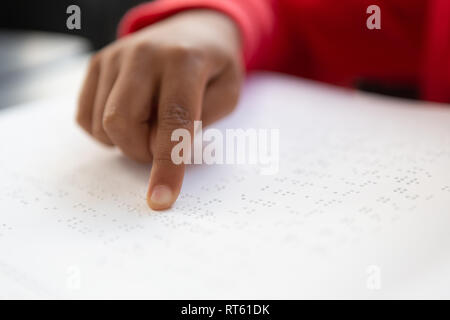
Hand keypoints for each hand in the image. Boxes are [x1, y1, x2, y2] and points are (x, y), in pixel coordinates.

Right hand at [76, 10, 242, 209]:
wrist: (192, 30)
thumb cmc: (214, 67)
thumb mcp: (228, 93)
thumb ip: (198, 125)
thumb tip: (164, 155)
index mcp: (184, 60)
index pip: (173, 120)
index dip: (167, 165)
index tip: (160, 200)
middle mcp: (144, 54)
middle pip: (122, 123)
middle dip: (140, 152)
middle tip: (160, 148)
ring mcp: (115, 56)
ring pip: (102, 124)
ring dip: (126, 142)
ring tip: (149, 126)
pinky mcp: (97, 64)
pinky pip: (86, 117)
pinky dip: (105, 133)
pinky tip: (129, 121)